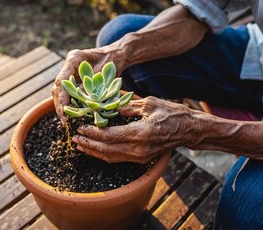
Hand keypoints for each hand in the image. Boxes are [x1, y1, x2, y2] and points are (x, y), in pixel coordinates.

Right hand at [52, 47, 125, 123]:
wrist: (118, 56)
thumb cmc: (113, 60)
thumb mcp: (104, 72)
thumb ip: (91, 85)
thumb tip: (81, 102)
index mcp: (74, 58)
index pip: (62, 80)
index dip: (62, 96)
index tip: (64, 109)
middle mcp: (70, 66)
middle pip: (58, 87)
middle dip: (60, 105)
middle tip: (64, 120)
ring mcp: (71, 73)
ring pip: (61, 92)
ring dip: (63, 107)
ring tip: (66, 121)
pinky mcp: (76, 81)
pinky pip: (69, 94)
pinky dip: (70, 105)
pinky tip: (71, 116)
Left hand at [71, 96, 194, 163]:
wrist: (188, 130)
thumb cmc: (172, 113)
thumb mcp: (149, 104)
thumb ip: (127, 107)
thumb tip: (108, 107)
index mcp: (140, 133)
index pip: (109, 136)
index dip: (92, 132)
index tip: (80, 127)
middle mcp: (138, 149)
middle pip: (106, 150)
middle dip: (88, 144)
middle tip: (74, 137)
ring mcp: (140, 156)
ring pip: (111, 157)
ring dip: (93, 152)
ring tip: (80, 145)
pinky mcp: (142, 159)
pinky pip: (118, 159)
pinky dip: (104, 155)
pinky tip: (96, 150)